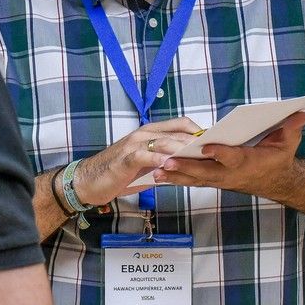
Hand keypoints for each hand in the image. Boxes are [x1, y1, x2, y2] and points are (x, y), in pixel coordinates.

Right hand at [72, 117, 207, 206]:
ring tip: (200, 155)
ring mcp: (134, 144)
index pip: (180, 124)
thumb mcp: (147, 165)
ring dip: (183, 148)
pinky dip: (159, 159)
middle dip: (197, 140)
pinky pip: (145, 155)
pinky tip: (171, 164)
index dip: (198, 130)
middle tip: (216, 147)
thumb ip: (165, 160)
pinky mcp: (126, 158)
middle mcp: (143, 133)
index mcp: (150, 132)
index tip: (216, 140)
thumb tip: (190, 163)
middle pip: (176, 132)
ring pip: (164, 141)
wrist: (88, 181)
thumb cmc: (120, 173)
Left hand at [151, 111, 304, 198]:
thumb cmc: (279, 158)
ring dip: (176, 177)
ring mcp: (220, 180)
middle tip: (166, 164)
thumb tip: (300, 113)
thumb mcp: (289, 142)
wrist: (276, 181)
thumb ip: (291, 128)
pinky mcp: (213, 180)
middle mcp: (230, 174)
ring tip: (155, 173)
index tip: (206, 147)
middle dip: (186, 168)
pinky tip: (158, 176)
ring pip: (195, 179)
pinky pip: (192, 181)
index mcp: (247, 162)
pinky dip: (176, 179)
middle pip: (206, 172)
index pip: (232, 158)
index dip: (219, 153)